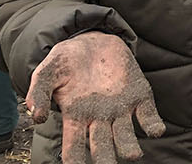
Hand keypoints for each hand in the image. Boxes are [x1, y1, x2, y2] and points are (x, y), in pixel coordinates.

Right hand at [26, 32, 166, 163]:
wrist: (92, 39)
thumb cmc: (67, 61)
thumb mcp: (48, 72)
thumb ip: (39, 92)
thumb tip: (36, 116)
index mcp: (76, 118)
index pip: (74, 148)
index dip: (74, 160)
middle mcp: (99, 119)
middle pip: (102, 148)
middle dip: (105, 160)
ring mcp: (121, 109)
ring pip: (126, 137)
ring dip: (130, 148)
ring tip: (133, 154)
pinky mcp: (139, 96)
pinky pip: (149, 116)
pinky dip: (154, 125)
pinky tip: (155, 130)